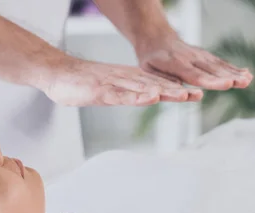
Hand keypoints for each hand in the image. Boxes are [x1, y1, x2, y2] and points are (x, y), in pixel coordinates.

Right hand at [40, 54, 202, 106]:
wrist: (58, 73)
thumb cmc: (82, 84)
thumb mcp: (110, 91)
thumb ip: (126, 94)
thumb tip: (144, 97)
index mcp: (128, 80)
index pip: (156, 85)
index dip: (176, 89)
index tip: (195, 94)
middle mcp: (125, 80)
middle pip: (155, 85)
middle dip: (177, 91)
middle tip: (197, 95)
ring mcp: (114, 84)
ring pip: (143, 88)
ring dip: (164, 92)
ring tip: (182, 95)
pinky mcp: (100, 91)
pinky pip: (121, 94)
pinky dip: (137, 96)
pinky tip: (151, 97)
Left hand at [136, 36, 252, 90]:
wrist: (155, 37)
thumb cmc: (150, 59)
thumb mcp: (149, 70)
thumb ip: (165, 80)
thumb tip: (181, 92)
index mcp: (175, 63)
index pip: (196, 75)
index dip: (211, 81)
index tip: (226, 84)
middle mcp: (190, 58)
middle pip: (211, 70)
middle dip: (228, 77)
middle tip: (244, 82)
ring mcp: (199, 56)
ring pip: (218, 65)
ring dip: (235, 73)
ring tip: (249, 80)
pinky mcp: (205, 55)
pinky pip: (220, 62)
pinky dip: (233, 68)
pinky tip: (247, 74)